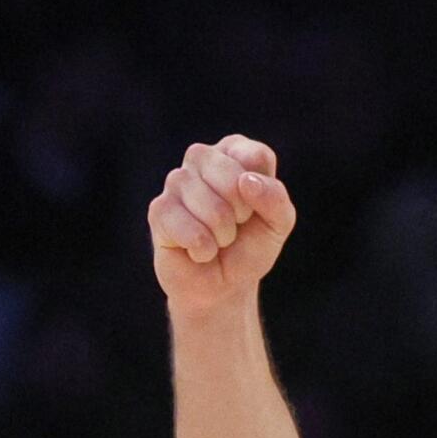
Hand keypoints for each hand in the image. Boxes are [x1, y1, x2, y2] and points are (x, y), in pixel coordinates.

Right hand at [147, 134, 296, 313]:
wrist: (222, 285)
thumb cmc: (249, 247)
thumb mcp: (278, 224)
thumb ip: (276, 199)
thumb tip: (246, 181)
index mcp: (234, 152)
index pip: (256, 156)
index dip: (262, 192)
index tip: (255, 208)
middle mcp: (202, 158)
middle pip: (233, 178)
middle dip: (242, 215)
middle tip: (235, 226)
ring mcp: (176, 181)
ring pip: (213, 208)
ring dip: (223, 236)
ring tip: (217, 240)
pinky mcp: (159, 209)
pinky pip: (191, 230)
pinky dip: (204, 250)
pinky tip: (198, 251)